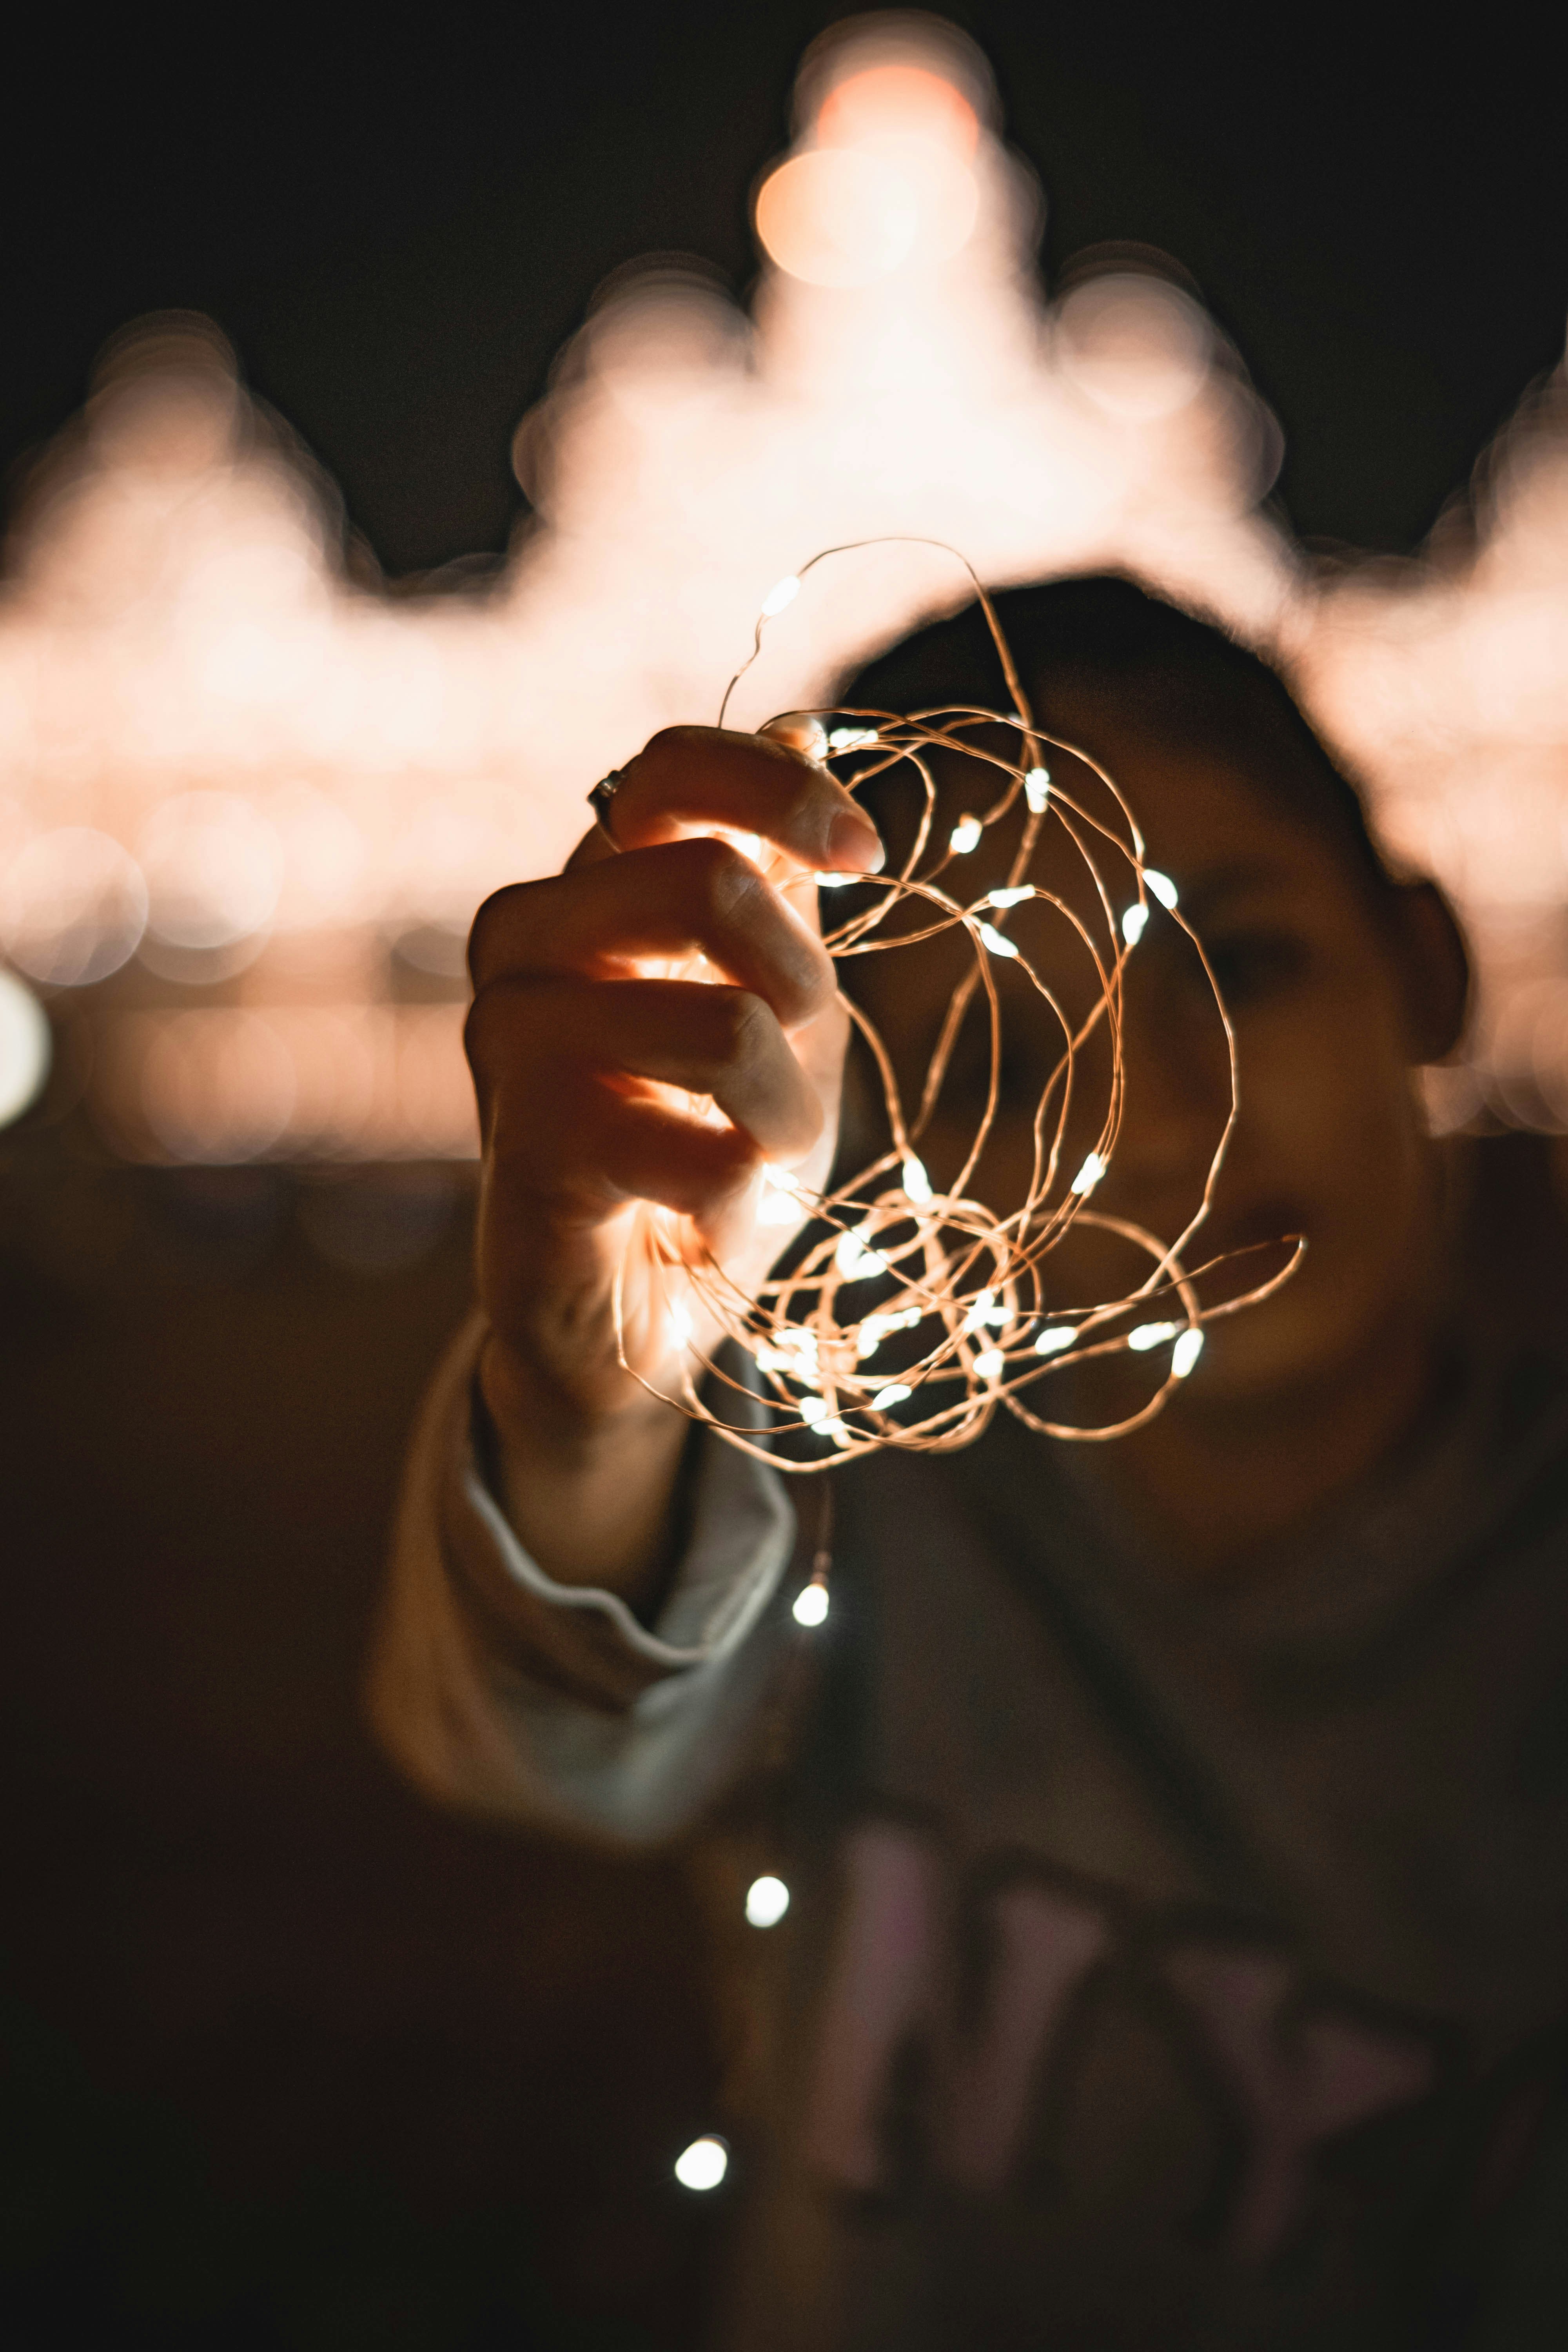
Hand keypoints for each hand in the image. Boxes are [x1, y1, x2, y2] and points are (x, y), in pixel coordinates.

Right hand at [463, 725, 881, 1605]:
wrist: (635, 1320)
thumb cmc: (702, 1154)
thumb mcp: (774, 1008)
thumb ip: (772, 885)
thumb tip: (795, 725)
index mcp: (590, 890)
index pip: (665, 771)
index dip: (777, 794)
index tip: (865, 856)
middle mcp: (528, 945)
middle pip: (701, 884)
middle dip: (796, 989)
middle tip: (793, 1069)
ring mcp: (509, 1044)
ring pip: (713, 1023)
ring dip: (779, 1110)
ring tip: (749, 1161)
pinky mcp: (522, 1149)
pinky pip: (689, 1141)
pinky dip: (735, 1193)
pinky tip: (700, 1218)